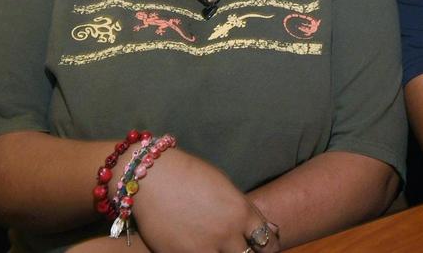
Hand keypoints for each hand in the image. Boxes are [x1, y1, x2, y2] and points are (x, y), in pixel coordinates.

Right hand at [131, 149, 276, 252]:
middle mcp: (226, 234)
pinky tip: (196, 246)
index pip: (267, 243)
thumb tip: (270, 230)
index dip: (268, 247)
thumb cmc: (190, 175)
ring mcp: (202, 248)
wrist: (151, 176)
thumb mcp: (225, 187)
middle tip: (241, 248)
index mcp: (240, 213)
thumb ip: (246, 211)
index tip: (263, 248)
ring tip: (216, 245)